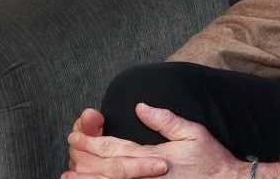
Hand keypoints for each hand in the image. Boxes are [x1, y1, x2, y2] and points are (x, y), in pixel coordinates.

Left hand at [63, 103, 243, 178]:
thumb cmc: (210, 159)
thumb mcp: (193, 132)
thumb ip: (165, 120)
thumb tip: (141, 107)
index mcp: (154, 156)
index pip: (115, 148)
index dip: (92, 141)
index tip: (76, 134)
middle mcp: (146, 176)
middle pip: (106, 168)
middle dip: (84, 158)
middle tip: (69, 148)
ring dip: (88, 178)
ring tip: (69, 174)